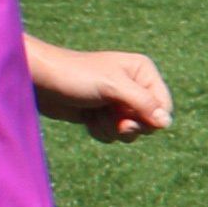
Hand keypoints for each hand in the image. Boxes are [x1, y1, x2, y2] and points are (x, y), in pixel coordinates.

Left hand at [34, 44, 173, 143]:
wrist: (41, 81)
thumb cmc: (76, 76)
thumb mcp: (113, 86)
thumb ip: (142, 102)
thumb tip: (166, 123)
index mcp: (143, 72)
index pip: (163, 106)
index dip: (149, 118)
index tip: (129, 118)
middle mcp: (134, 86)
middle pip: (149, 122)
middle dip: (128, 125)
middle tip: (114, 118)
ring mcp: (118, 102)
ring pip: (130, 131)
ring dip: (111, 128)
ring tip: (95, 114)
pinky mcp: (103, 114)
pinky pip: (113, 135)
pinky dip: (101, 131)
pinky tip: (88, 119)